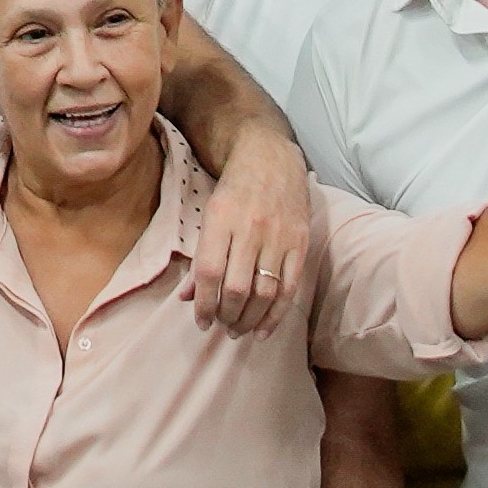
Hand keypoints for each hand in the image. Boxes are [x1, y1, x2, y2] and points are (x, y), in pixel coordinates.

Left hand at [189, 120, 318, 336]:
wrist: (270, 157)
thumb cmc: (234, 189)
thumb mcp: (209, 214)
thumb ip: (200, 256)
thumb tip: (186, 298)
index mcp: (220, 219)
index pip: (209, 272)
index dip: (204, 304)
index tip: (202, 322)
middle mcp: (249, 228)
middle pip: (236, 287)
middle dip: (227, 315)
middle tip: (222, 326)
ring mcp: (278, 236)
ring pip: (264, 291)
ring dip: (250, 318)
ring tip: (239, 330)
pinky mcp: (300, 242)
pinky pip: (290, 286)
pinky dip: (277, 314)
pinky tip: (264, 330)